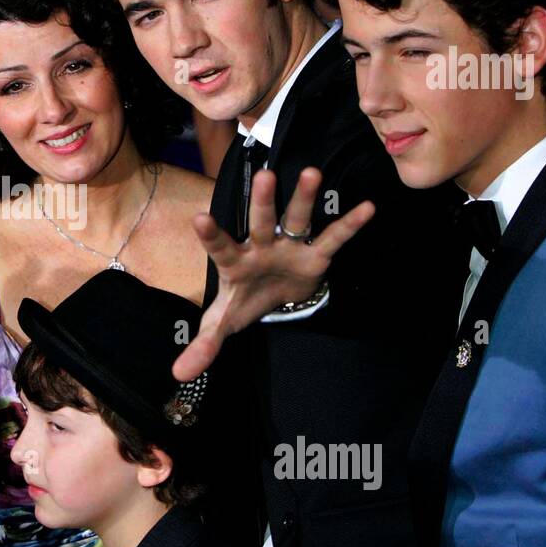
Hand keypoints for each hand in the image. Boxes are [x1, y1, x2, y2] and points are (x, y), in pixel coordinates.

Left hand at [172, 167, 374, 381]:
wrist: (276, 295)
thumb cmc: (244, 300)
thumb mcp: (223, 322)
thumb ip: (204, 345)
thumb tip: (178, 374)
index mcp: (235, 261)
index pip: (220, 246)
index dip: (211, 235)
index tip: (199, 218)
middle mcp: (261, 246)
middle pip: (261, 221)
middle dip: (263, 202)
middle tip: (266, 176)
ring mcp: (289, 246)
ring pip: (297, 219)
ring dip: (304, 198)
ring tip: (312, 172)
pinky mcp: (315, 255)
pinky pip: (333, 238)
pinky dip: (349, 225)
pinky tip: (367, 208)